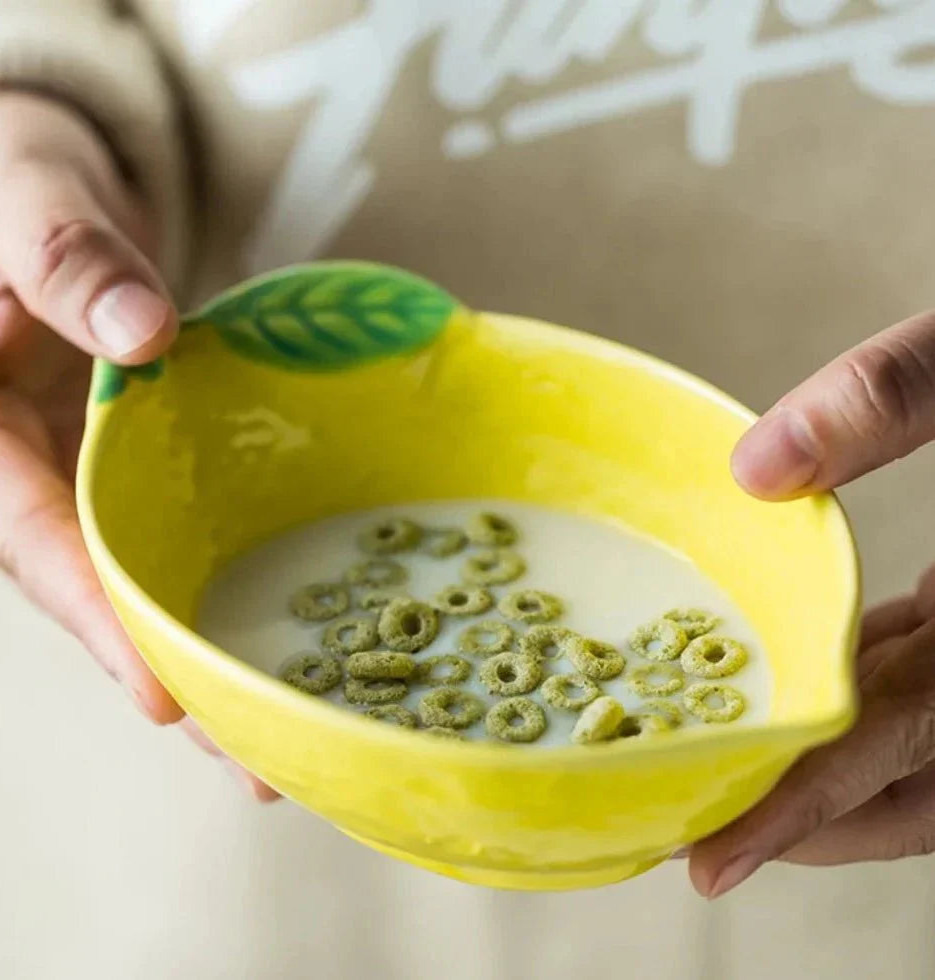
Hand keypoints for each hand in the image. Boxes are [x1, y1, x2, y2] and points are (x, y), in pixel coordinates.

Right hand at [0, 91, 276, 799]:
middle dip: (175, 680)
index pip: (30, 535)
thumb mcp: (18, 201)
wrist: (22, 206)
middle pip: (94, 596)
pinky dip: (217, 595)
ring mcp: (76, 486)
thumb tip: (144, 331)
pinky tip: (279, 646)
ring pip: (136, 588)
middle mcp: (18, 480)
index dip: (97, 616)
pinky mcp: (123, 477)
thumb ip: (65, 260)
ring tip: (287, 745)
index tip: (164, 693)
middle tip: (260, 763)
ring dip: (208, 664)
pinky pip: (168, 544)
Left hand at [688, 309, 934, 894]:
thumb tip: (755, 466)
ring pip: (914, 760)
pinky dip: (859, 712)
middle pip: (901, 788)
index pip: (891, 742)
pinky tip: (799, 690)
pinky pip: (923, 703)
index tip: (713, 860)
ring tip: (726, 772)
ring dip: (823, 773)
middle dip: (795, 816)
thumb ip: (890, 397)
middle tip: (689, 826)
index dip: (799, 807)